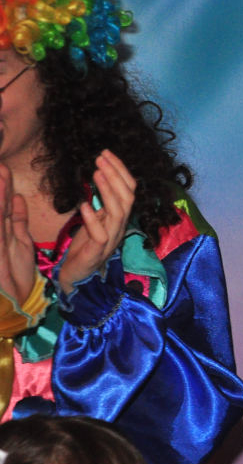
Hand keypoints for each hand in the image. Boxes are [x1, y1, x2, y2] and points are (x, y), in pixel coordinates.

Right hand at [0, 164, 35, 303]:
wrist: (12, 301)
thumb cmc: (13, 273)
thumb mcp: (19, 241)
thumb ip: (17, 218)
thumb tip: (15, 196)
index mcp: (1, 228)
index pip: (2, 201)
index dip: (3, 183)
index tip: (5, 164)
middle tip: (1, 162)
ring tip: (2, 170)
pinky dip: (1, 209)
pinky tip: (5, 195)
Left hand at [58, 150, 135, 293]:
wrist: (75, 276)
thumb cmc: (83, 248)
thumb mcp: (94, 221)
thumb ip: (101, 205)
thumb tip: (101, 179)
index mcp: (120, 220)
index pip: (129, 192)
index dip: (120, 171)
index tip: (106, 154)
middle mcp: (119, 228)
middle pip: (127, 198)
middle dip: (116, 175)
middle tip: (101, 157)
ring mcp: (110, 240)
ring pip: (118, 213)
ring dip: (108, 190)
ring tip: (96, 172)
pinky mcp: (97, 252)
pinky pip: (100, 234)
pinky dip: (93, 218)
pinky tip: (83, 205)